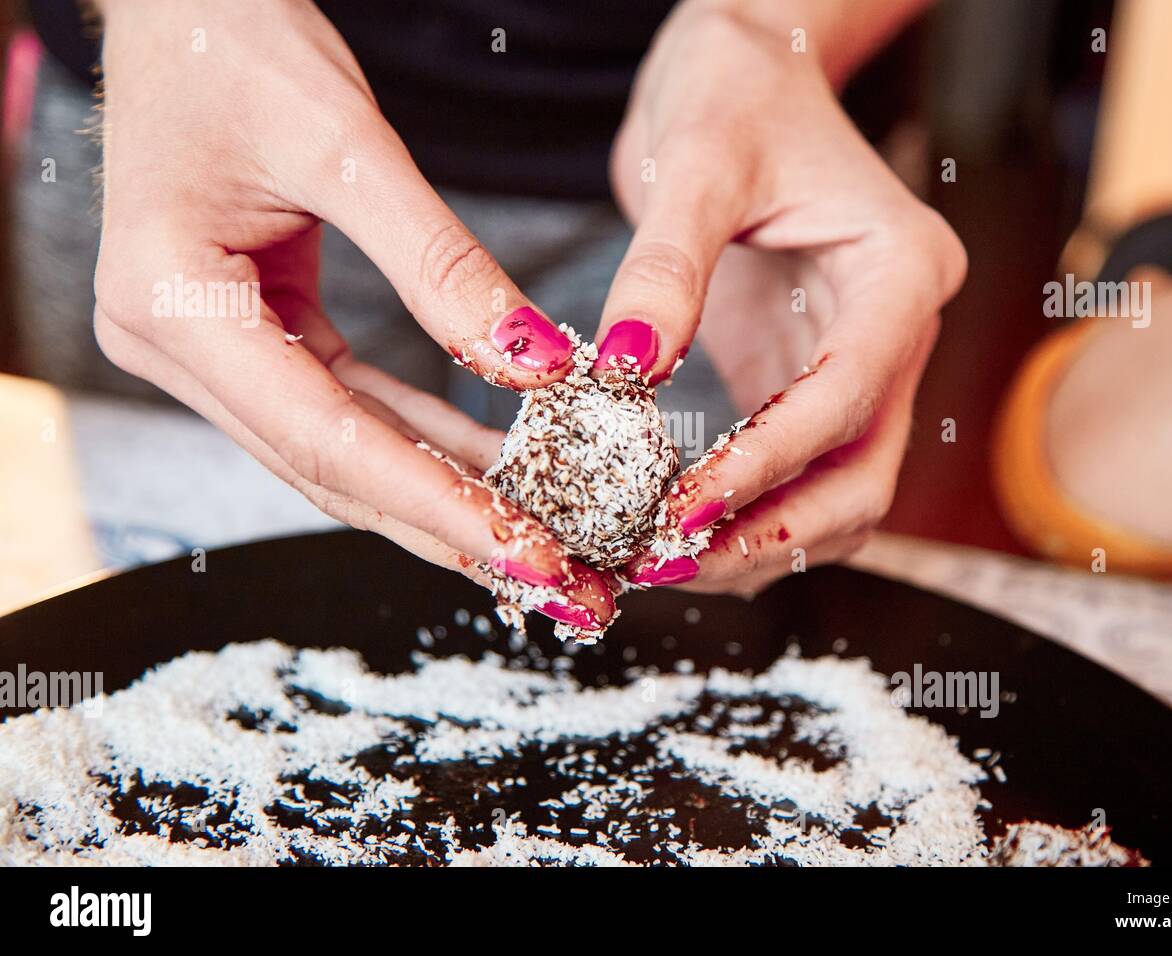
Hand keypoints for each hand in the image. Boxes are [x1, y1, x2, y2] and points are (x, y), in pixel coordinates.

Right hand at [90, 0, 615, 624]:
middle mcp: (176, 345)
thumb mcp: (344, 141)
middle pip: (335, 470)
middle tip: (559, 581)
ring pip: (346, 451)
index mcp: (172, 302)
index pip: (325, 436)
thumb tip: (535, 368)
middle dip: (453, 530)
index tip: (529, 552)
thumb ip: (440, 265)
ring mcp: (209, 347)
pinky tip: (498, 467)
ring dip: (447, 497)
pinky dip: (424, 439)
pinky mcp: (248, 332)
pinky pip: (348, 405)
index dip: (434, 503)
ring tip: (545, 540)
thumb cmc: (233, 37)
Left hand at [605, 1, 964, 591]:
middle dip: (769, 533)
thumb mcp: (697, 157)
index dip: (768, 468)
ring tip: (653, 559)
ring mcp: (857, 364)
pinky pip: (788, 474)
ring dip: (755, 542)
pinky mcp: (802, 379)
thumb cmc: (735, 90)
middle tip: (663, 559)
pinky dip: (736, 514)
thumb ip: (667, 265)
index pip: (849, 397)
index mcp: (900, 273)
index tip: (680, 512)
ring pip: (835, 496)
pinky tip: (664, 527)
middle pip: (863, 479)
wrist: (744, 71)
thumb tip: (622, 371)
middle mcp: (895, 333)